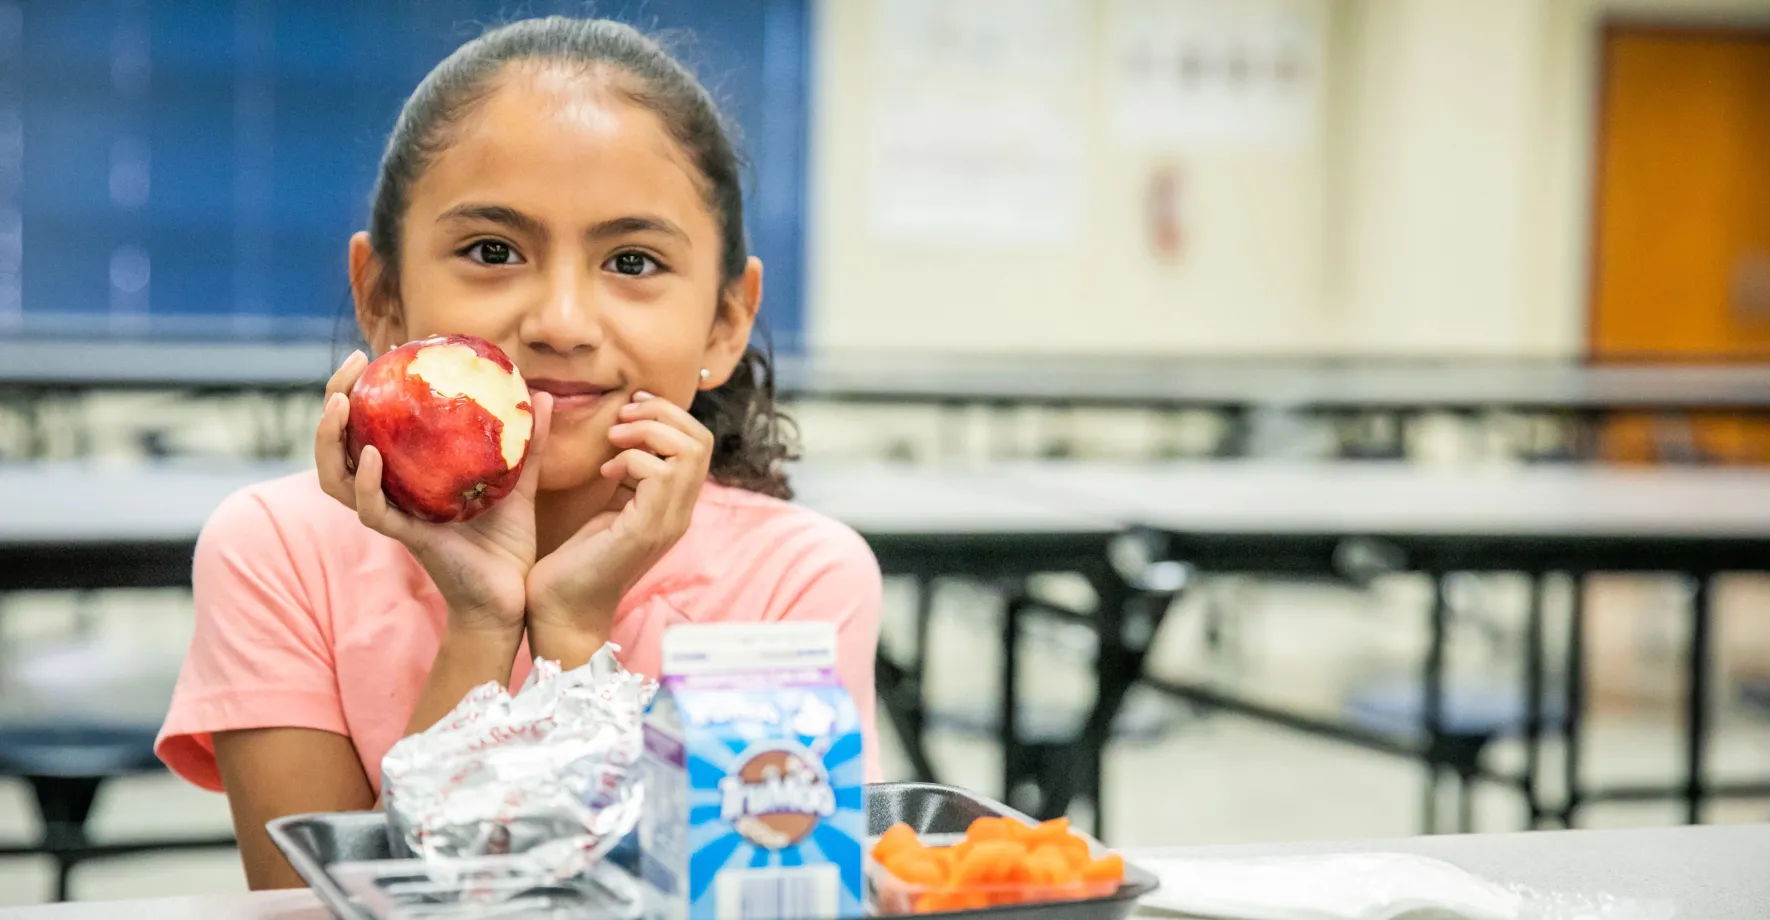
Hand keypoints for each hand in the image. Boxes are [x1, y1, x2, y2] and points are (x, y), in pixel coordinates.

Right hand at [315, 350, 554, 635]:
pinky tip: (372, 455)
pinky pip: (373, 510)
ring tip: (341, 404)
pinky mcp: (405, 540)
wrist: (512, 598)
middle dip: (332, 403)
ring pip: (335, 479)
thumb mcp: (518, 482)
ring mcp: (393, 517)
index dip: (359, 391)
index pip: (365, 428)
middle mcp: (390, 495)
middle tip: (349, 369)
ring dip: (330, 440)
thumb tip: (540, 392)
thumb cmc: (506, 546)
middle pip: (336, 446)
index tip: (370, 353)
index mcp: (407, 477)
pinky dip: (367, 482)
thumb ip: (527, 441)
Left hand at [525, 392, 712, 642]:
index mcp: (673, 505)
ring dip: (647, 431)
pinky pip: (660, 474)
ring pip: (688, 451)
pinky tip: (605, 473)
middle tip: (622, 416)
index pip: (698, 443)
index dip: (667, 415)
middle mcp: (679, 513)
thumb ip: (625, 473)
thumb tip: (622, 429)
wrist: (564, 613)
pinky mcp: (646, 530)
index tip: (630, 407)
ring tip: (614, 438)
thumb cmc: (577, 562)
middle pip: (700, 440)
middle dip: (661, 413)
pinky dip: (630, 459)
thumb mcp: (609, 505)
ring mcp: (667, 523)